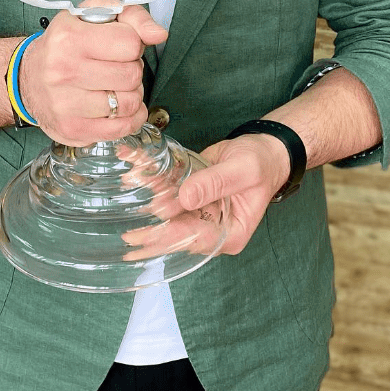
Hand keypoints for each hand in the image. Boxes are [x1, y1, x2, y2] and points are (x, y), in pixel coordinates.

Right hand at [17, 0, 167, 145]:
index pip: (131, 43)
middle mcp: (63, 71)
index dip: (132, 44)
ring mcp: (65, 104)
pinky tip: (117, 108)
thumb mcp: (94, 14)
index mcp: (69, 37)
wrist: (28, 77)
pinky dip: (129, 118)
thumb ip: (132, 16)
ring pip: (130, 103)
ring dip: (130, 95)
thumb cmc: (67, 43)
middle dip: (132, 70)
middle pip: (132, 75)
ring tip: (114, 86)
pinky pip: (122, 128)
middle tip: (116, 67)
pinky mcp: (72, 130)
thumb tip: (159, 34)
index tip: (118, 46)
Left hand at [119, 132, 289, 260]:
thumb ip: (215, 183)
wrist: (263, 150)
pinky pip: (169, 194)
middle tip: (125, 233)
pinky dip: (151, 184)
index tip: (144, 234)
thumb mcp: (243, 171)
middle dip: (150, 230)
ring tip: (126, 189)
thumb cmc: (261, 164)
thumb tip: (185, 197)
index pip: (193, 240)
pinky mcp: (191, 197)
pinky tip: (133, 172)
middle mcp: (211, 229)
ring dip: (146, 202)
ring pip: (168, 214)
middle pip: (176, 234)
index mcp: (229, 233)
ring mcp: (199, 214)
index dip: (168, 237)